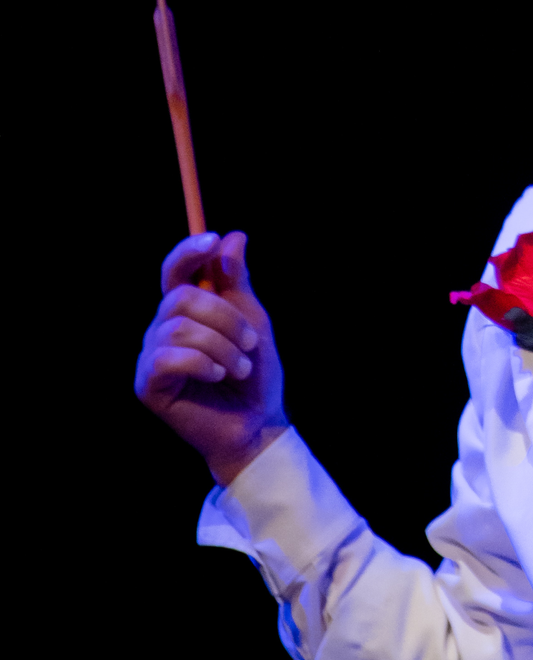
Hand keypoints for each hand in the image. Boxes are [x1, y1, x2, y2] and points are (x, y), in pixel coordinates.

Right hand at [135, 230, 288, 484]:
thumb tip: (233, 237)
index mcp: (186, 312)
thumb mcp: (254, 322)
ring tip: (240, 368)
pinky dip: (205, 364)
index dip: (187, 252)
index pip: (174, 271)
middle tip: (251, 343)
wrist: (258, 423)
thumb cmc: (256, 376)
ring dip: (223, 347)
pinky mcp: (147, 383)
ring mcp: (150, 355)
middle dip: (226, 318)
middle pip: (181, 297)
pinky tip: (219, 378)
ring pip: (180, 328)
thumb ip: (237, 283)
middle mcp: (162, 329)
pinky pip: (170, 357)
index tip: (211, 240)